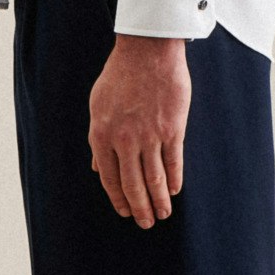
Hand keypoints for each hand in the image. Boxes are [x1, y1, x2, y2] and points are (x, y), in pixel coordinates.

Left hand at [88, 34, 190, 226]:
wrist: (147, 51)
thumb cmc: (120, 76)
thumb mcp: (98, 106)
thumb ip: (99, 139)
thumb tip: (99, 167)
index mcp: (102, 135)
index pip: (110, 178)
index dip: (118, 198)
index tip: (126, 212)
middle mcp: (124, 140)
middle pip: (133, 184)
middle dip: (140, 208)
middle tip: (145, 223)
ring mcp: (149, 135)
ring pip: (155, 178)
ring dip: (159, 200)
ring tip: (162, 215)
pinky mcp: (172, 128)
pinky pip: (174, 161)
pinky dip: (175, 179)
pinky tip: (175, 190)